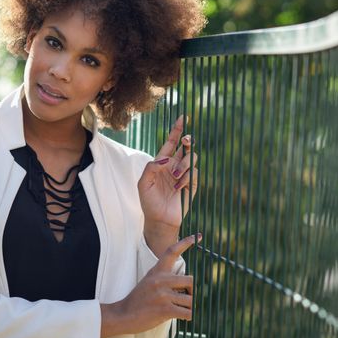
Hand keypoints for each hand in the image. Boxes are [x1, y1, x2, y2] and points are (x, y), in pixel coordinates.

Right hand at [100, 234, 199, 337]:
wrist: (122, 314)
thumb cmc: (138, 299)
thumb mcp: (149, 280)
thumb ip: (164, 277)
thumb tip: (187, 282)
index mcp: (157, 271)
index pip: (172, 251)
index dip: (186, 242)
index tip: (197, 236)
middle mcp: (161, 280)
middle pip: (191, 281)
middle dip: (193, 291)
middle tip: (187, 298)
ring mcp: (163, 295)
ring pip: (191, 300)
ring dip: (190, 306)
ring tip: (182, 310)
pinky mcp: (165, 309)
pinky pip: (187, 313)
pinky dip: (189, 316)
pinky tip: (184, 317)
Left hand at [138, 116, 198, 253]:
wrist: (159, 220)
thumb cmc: (149, 201)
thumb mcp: (143, 183)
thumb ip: (151, 167)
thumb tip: (166, 159)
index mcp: (162, 162)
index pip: (171, 142)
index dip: (177, 130)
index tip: (183, 117)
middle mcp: (174, 165)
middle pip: (185, 146)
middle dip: (187, 141)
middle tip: (186, 141)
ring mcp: (184, 174)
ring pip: (191, 158)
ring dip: (183, 164)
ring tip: (175, 177)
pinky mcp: (192, 184)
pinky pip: (193, 173)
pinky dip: (186, 178)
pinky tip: (178, 187)